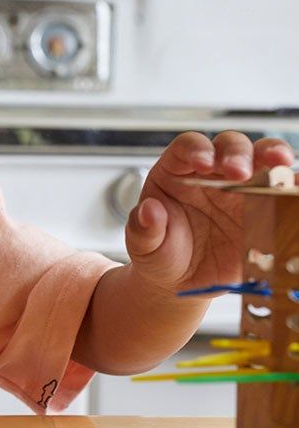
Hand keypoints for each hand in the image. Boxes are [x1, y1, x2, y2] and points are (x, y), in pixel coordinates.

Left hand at [126, 131, 293, 292]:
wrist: (181, 281)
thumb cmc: (159, 254)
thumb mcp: (143, 245)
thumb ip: (143, 228)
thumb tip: (149, 211)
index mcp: (176, 173)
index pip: (188, 147)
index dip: (197, 149)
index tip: (202, 162)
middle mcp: (211, 174)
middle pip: (230, 146)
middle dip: (238, 154)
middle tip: (240, 172)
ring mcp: (241, 188)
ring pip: (263, 159)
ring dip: (274, 157)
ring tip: (280, 165)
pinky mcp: (264, 207)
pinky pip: (282, 190)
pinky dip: (291, 186)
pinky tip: (293, 189)